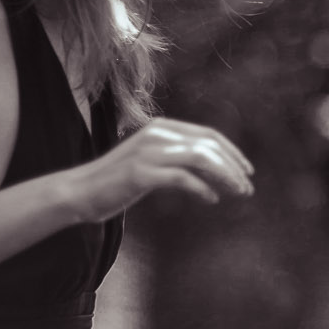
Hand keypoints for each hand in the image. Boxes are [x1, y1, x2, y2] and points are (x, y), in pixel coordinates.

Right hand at [67, 119, 253, 220]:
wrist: (80, 191)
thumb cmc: (118, 181)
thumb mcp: (152, 162)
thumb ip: (178, 159)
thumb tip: (214, 170)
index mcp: (161, 128)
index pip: (208, 135)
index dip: (232, 152)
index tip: (247, 171)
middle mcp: (157, 135)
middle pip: (209, 146)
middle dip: (234, 166)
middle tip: (248, 187)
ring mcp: (149, 153)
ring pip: (202, 159)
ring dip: (225, 177)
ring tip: (238, 193)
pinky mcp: (142, 174)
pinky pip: (183, 179)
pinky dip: (202, 189)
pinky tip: (212, 200)